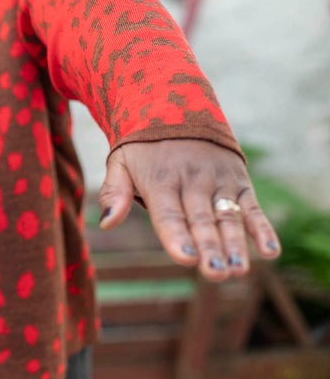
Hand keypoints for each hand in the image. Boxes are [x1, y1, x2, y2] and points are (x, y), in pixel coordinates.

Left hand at [99, 139, 280, 280]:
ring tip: (237, 269)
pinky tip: (271, 252)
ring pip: (228, 217)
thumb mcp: (120, 161)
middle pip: (201, 220)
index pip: (168, 214)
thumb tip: (107, 223)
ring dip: (235, 244)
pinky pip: (253, 207)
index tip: (186, 258)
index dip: (177, 236)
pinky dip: (263, 228)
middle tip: (215, 272)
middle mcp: (192, 180)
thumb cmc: (143, 147)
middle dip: (209, 247)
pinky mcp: (239, 181)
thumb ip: (113, 192)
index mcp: (160, 180)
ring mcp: (219, 181)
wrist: (176, 106)